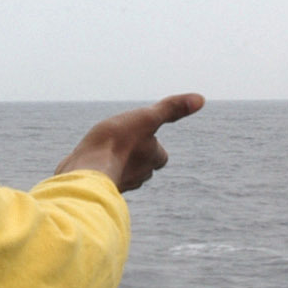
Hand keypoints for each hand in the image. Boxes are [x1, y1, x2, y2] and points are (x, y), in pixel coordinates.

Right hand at [54, 93, 204, 193]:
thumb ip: (172, 109)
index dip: (152, 144)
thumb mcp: (147, 118)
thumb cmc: (117, 141)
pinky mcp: (99, 188)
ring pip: (123, 172)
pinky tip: (90, 163)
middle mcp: (139, 175)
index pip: (159, 154)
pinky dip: (100, 171)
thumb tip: (201, 99)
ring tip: (105, 151)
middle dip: (135, 155)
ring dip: (117, 163)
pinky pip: (104, 179)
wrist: (87, 170)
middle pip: (142, 165)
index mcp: (152, 160)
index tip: (142, 134)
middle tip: (122, 142)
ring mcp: (120, 183)